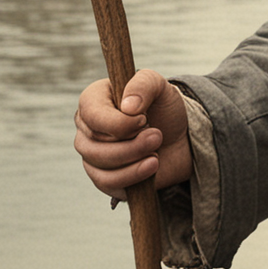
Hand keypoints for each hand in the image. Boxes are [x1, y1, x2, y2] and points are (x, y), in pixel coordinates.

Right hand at [73, 67, 192, 198]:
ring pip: (101, 165)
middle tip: (157, 136)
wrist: (180, 138)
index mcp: (93, 101)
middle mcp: (87, 128)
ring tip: (156, 153)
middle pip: (95, 144)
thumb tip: (128, 106)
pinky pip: (108, 183)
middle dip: (132, 144)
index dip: (118, 122)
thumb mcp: (160, 87)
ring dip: (134, 159)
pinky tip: (151, 166)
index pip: (92, 115)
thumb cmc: (164, 109)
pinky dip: (133, 175)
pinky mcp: (103, 178)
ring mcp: (92, 155)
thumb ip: (144, 84)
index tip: (144, 118)